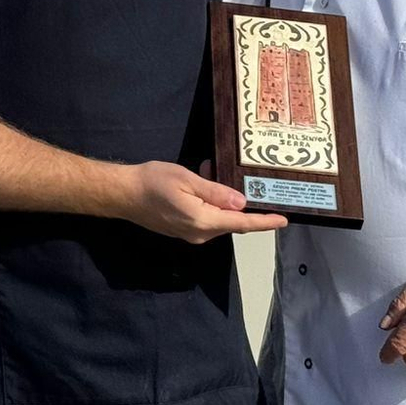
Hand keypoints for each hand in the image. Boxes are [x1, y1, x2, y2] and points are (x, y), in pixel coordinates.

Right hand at [116, 161, 287, 241]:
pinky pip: (205, 218)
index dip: (264, 222)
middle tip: (227, 173)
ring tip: (206, 170)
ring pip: (217, 218)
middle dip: (235, 200)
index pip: (241, 224)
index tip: (283, 220)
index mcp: (203, 221)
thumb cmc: (153, 182)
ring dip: (218, 198)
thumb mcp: (187, 180)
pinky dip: (207, 202)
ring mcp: (189, 234)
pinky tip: (198, 182)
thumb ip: (216, 192)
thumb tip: (241, 203)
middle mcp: (199, 234)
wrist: (122, 194)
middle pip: (230, 221)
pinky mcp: (181, 230)